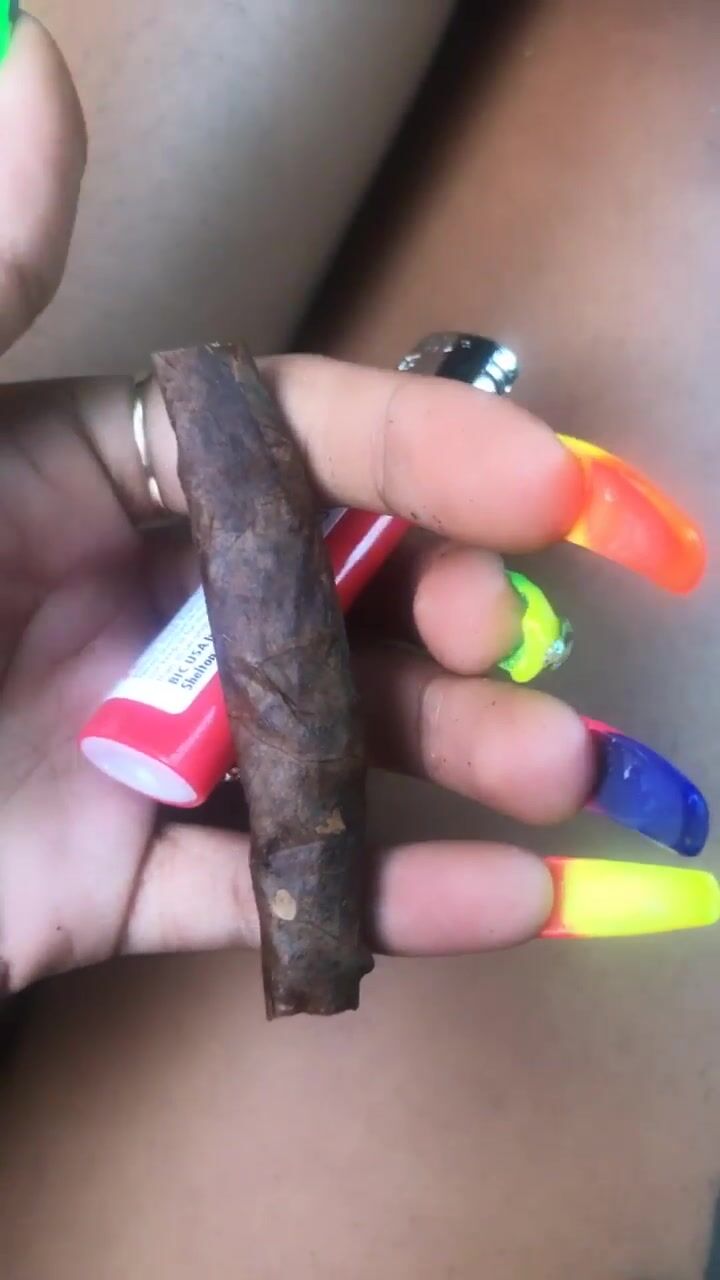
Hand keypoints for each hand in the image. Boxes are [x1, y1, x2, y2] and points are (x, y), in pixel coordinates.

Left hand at [0, 17, 595, 994]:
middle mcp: (138, 604)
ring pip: (326, 745)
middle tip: (507, 637)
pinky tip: (504, 895)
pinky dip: (376, 898)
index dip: (418, 452)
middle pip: (336, 595)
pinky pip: (260, 889)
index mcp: (90, 478)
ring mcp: (137, 747)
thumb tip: (29, 60)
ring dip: (456, 754)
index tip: (539, 482)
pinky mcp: (119, 880)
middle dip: (450, 609)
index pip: (287, 444)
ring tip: (554, 771)